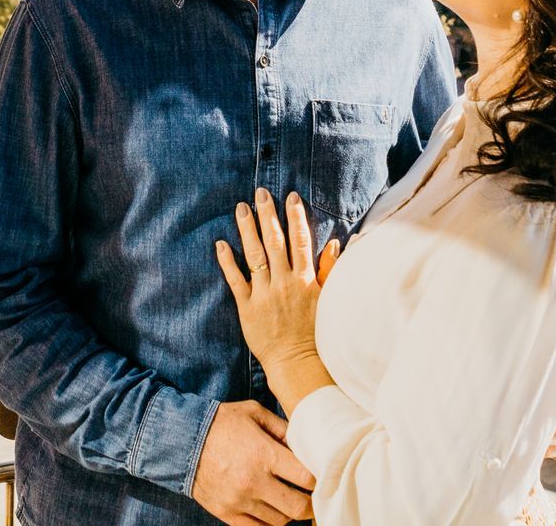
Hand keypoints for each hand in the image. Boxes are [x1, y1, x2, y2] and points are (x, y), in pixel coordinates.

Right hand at [192, 400, 313, 525]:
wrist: (182, 440)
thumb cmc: (221, 422)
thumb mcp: (254, 413)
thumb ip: (283, 428)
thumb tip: (305, 443)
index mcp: (264, 454)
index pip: (306, 478)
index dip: (318, 479)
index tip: (319, 477)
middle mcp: (253, 481)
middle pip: (298, 507)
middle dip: (310, 504)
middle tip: (312, 498)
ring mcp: (239, 501)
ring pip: (279, 521)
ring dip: (288, 514)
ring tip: (288, 501)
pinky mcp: (226, 513)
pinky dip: (268, 524)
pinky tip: (271, 512)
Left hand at [216, 190, 337, 413]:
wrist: (298, 362)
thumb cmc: (316, 332)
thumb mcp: (328, 299)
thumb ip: (329, 270)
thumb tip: (335, 244)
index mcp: (305, 279)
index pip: (300, 240)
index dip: (295, 217)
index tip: (290, 197)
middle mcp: (284, 283)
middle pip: (275, 241)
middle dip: (268, 214)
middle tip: (260, 193)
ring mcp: (264, 295)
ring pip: (254, 256)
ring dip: (247, 230)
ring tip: (241, 209)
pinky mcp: (247, 308)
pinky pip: (236, 281)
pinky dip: (227, 262)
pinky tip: (221, 244)